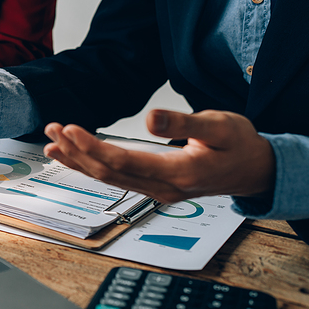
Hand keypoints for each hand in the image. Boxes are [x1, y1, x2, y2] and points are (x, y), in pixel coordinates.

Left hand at [42, 109, 275, 202]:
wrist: (257, 170)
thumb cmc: (240, 144)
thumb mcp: (220, 125)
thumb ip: (184, 123)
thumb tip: (151, 117)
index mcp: (178, 173)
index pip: (123, 163)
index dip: (92, 147)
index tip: (70, 129)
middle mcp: (163, 188)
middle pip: (108, 172)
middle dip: (76, 151)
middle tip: (51, 128)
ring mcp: (157, 191)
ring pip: (108, 178)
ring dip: (78, 159)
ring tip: (51, 141)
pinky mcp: (154, 186)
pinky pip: (115, 178)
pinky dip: (90, 165)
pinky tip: (72, 156)